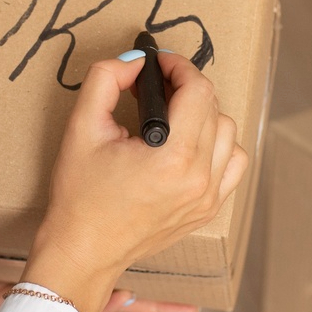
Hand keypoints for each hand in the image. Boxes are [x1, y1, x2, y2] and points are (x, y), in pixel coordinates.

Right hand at [19, 51, 246, 311]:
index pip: (199, 90)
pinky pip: (231, 164)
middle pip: (214, 107)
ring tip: (172, 117)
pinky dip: (216, 146)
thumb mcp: (82, 128)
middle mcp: (200, 179)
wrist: (83, 251)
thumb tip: (135, 60)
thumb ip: (106, 80)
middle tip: (156, 88)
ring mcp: (208, 197)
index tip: (158, 64)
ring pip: (228, 133)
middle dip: (186, 88)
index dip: (179, 67)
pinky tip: (187, 145)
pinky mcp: (208, 209)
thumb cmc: (79, 196)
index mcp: (173, 157)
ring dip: (204, 116)